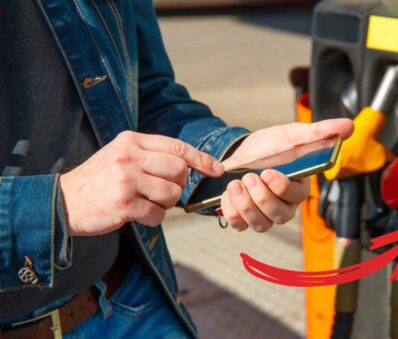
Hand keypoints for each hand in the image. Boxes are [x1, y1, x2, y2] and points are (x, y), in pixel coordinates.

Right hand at [60, 131, 223, 235]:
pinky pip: (158, 214)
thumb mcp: (121, 155)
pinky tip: (137, 215)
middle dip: (178, 185)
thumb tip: (190, 165)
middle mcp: (129, 157)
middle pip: (179, 171)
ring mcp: (126, 180)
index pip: (177, 146)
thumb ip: (151, 155)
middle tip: (161, 192)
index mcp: (131, 140)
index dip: (201, 159)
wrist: (62, 202)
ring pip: (172, 194)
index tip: (217, 170)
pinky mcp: (123, 205)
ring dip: (165, 204)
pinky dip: (153, 218)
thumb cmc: (99, 180)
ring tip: (146, 203)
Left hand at [220, 118, 353, 231]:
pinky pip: (238, 224)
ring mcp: (264, 215)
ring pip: (260, 224)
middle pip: (279, 215)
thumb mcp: (295, 134)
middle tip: (249, 176)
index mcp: (299, 187)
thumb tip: (348, 126)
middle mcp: (284, 206)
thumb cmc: (274, 146)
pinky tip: (228, 192)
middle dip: (261, 198)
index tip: (268, 172)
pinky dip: (231, 211)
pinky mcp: (244, 218)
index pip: (296, 196)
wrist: (244, 151)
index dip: (282, 188)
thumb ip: (321, 131)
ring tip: (235, 184)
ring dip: (246, 206)